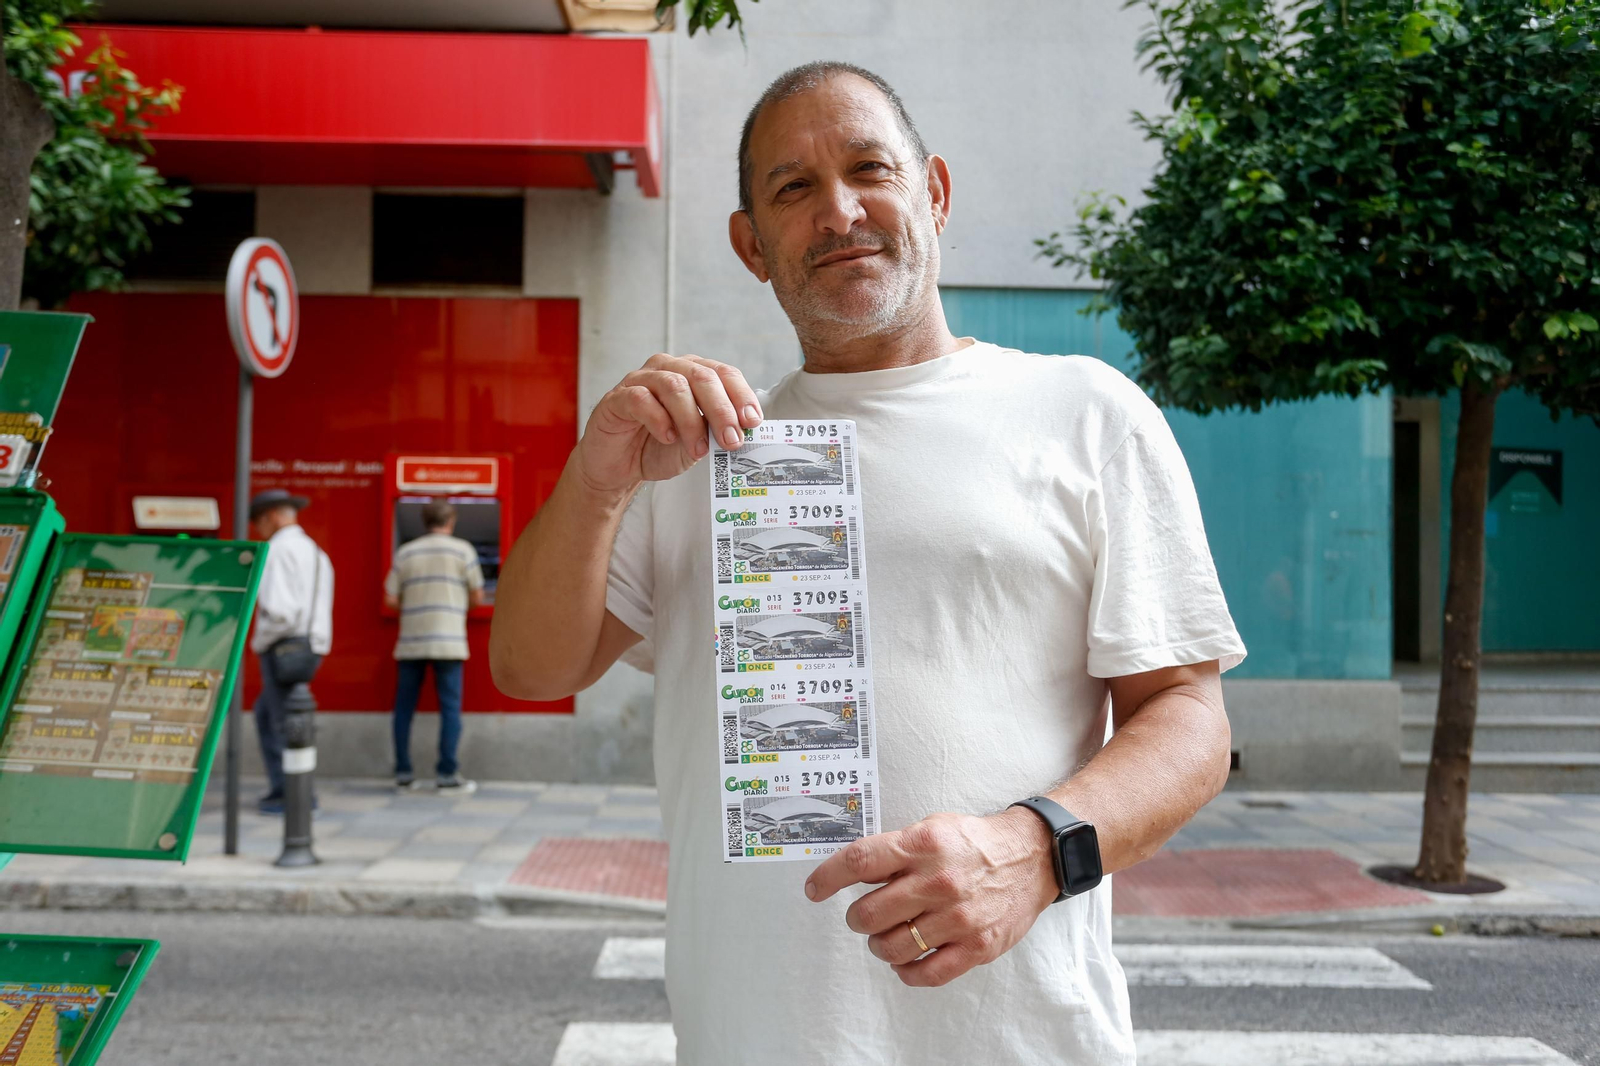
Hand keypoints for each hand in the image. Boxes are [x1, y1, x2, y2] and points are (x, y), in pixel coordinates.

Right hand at [575, 354, 762, 496]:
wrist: (618, 468)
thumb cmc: (658, 448)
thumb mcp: (697, 443)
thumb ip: (716, 433)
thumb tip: (744, 431)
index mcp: (692, 374)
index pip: (723, 373)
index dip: (741, 395)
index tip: (753, 421)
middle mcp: (668, 369)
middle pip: (702, 376)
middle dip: (721, 410)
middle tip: (731, 439)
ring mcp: (641, 380)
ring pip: (674, 386)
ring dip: (691, 421)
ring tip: (699, 449)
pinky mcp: (617, 398)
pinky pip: (641, 399)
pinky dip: (659, 420)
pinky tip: (667, 437)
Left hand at [805, 808, 1058, 986]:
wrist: (1031, 857)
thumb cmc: (974, 843)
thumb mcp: (931, 828)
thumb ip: (895, 850)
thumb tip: (851, 871)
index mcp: (923, 845)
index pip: (859, 862)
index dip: (828, 877)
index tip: (815, 889)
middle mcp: (938, 881)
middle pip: (869, 913)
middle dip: (856, 918)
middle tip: (861, 916)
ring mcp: (958, 918)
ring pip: (892, 947)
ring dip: (878, 945)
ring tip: (885, 936)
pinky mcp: (977, 947)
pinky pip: (926, 973)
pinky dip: (906, 972)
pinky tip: (905, 962)